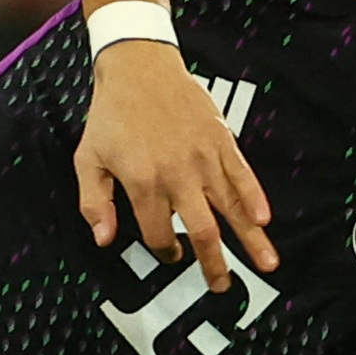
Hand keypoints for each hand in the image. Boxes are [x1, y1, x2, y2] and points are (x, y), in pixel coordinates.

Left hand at [75, 37, 277, 292]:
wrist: (139, 67)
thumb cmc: (110, 116)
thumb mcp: (88, 159)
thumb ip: (94, 203)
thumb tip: (103, 241)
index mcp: (143, 183)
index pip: (157, 234)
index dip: (163, 251)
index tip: (169, 255)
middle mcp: (178, 176)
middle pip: (202, 231)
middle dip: (213, 263)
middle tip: (221, 287)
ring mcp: (204, 159)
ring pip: (232, 207)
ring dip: (251, 239)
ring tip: (268, 264)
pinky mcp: (222, 141)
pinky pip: (243, 175)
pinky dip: (256, 197)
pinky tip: (265, 220)